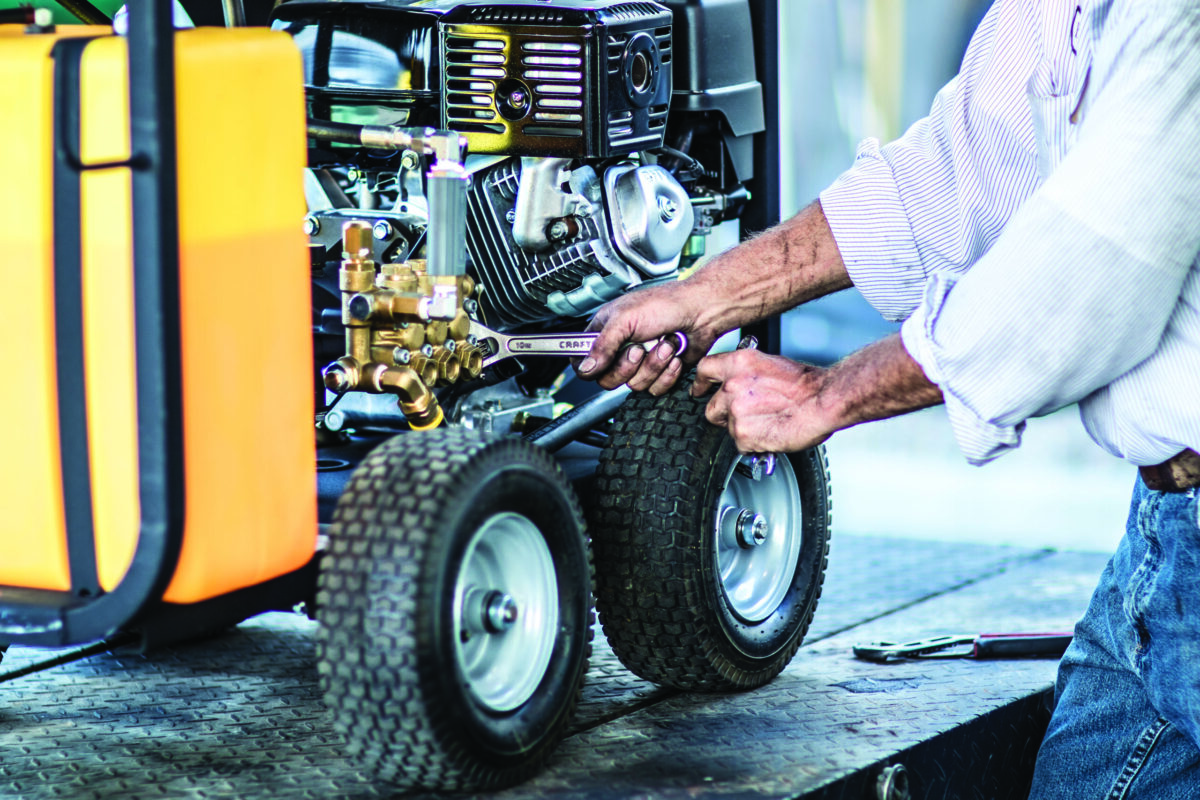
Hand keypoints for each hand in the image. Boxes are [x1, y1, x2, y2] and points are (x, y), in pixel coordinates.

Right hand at [576, 282, 721, 392]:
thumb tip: (585, 368)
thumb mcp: (626, 320)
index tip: (598, 364)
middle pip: (607, 379)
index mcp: (605, 331)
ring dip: (653, 366)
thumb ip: (602, 345)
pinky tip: (674, 355)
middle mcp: (620, 348)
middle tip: (639, 349)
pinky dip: (667, 373)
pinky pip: (654, 388)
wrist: (702, 312)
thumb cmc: (665, 304)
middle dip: (628, 367)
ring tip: (664, 345)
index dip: (587, 366)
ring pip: (634, 384)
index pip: (581, 359)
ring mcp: (640, 362)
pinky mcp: (659, 372)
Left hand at [691, 349, 835, 452]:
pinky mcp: (742, 434)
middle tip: (745, 415)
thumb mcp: (771, 364)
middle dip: (724, 414)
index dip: (701, 383)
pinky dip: (753, 444)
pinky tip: (769, 434)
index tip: (699, 390)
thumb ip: (748, 374)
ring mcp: (735, 411)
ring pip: (727, 427)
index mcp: (739, 363)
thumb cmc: (806, 385)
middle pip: (711, 406)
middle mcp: (732, 385)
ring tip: (765, 424)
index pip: (705, 370)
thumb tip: (741, 384)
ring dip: (742, 429)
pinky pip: (740, 444)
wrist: (823, 401)